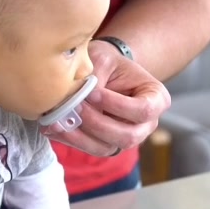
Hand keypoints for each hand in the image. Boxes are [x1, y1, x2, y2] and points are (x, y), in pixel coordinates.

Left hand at [42, 42, 169, 156]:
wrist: (103, 71)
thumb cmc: (108, 62)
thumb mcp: (104, 59)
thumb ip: (96, 75)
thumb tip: (82, 97)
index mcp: (155, 99)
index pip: (144, 110)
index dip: (117, 105)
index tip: (94, 94)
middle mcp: (146, 124)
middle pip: (128, 136)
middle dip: (98, 123)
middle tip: (76, 107)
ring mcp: (127, 137)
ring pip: (107, 147)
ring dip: (80, 136)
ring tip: (58, 121)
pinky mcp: (107, 144)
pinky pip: (90, 149)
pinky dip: (70, 139)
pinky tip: (54, 127)